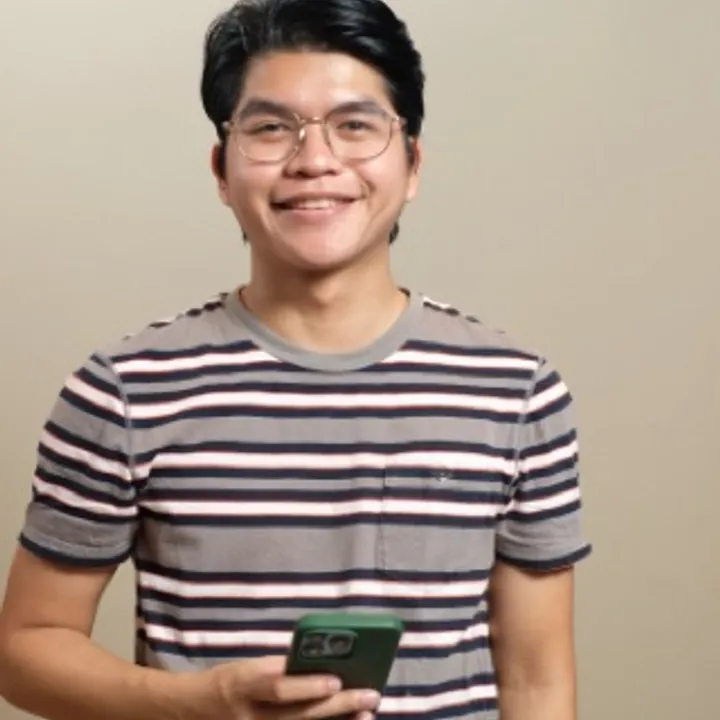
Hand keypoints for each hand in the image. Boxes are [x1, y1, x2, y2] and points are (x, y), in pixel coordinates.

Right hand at [200, 656, 380, 719]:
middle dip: (337, 705)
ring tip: (367, 713)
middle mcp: (250, 716)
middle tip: (369, 694)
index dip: (307, 685)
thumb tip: (322, 663)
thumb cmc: (225, 683)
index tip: (336, 679)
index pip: (277, 687)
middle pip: (299, 714)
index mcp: (242, 684)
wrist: (188, 713)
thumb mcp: (245, 668)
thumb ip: (277, 669)